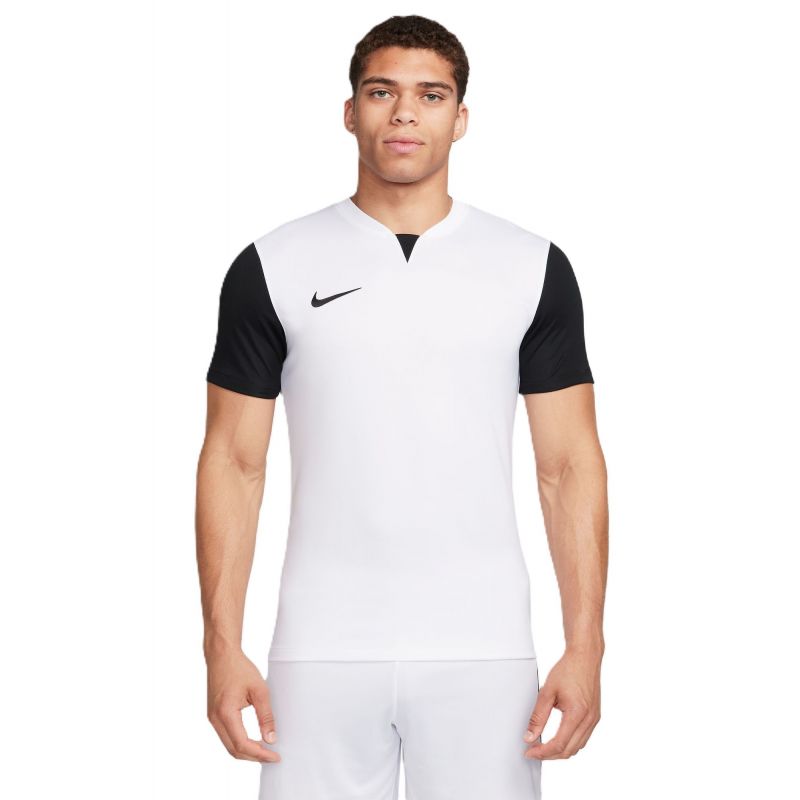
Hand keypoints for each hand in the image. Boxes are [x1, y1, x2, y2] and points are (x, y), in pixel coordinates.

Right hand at [206, 647, 280, 762]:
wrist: (221, 654)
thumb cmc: (239, 668)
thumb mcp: (259, 689)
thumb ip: (265, 715)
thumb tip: (271, 738)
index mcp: (225, 713)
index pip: (242, 744)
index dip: (260, 754)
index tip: (275, 756)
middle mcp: (215, 719)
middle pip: (233, 750)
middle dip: (253, 757)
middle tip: (272, 757)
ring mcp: (212, 718)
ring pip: (228, 745)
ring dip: (246, 751)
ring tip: (265, 750)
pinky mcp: (213, 715)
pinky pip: (226, 736)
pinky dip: (239, 742)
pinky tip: (253, 740)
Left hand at [522, 646, 601, 759]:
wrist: (585, 657)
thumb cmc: (568, 669)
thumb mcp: (547, 691)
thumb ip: (538, 716)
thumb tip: (529, 736)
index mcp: (577, 714)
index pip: (559, 744)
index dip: (542, 752)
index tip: (529, 751)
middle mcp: (589, 720)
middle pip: (569, 750)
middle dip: (550, 755)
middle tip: (533, 751)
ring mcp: (594, 719)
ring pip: (578, 747)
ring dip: (561, 751)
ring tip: (544, 747)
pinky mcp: (595, 716)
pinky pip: (583, 738)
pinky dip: (570, 743)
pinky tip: (559, 738)